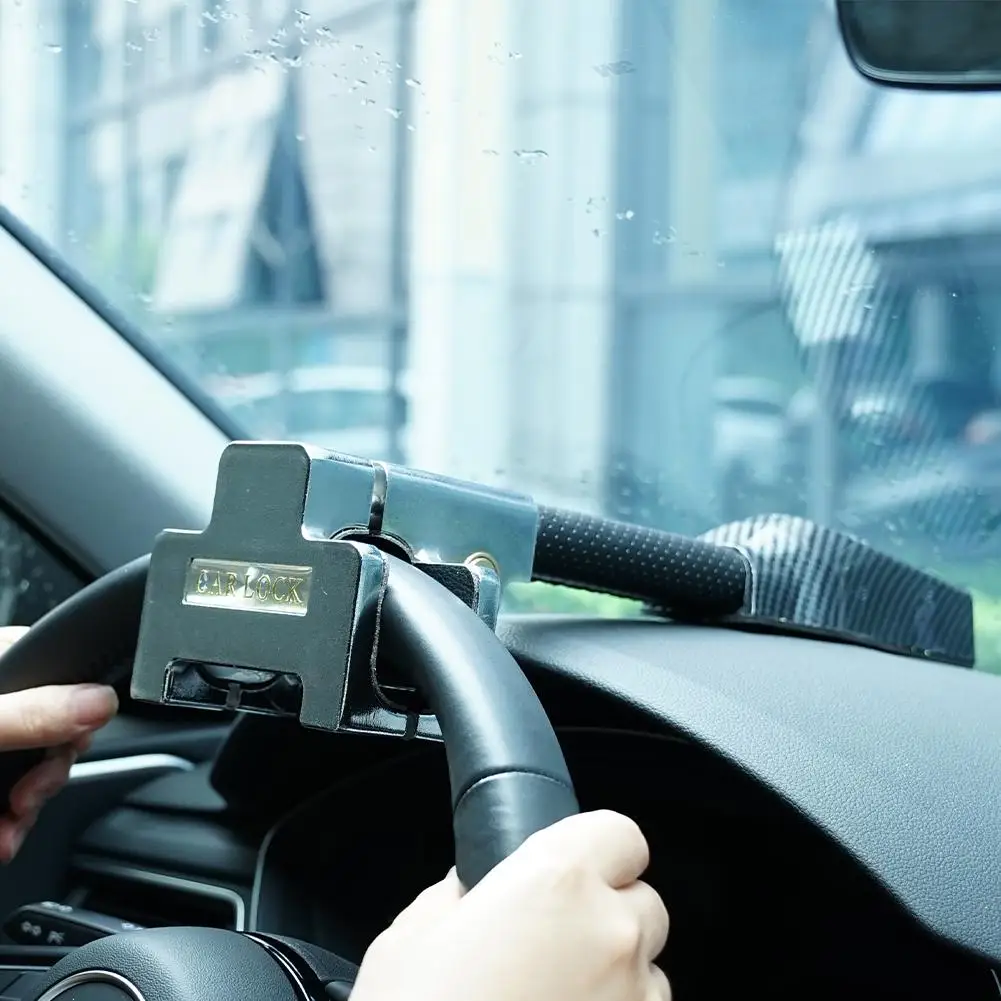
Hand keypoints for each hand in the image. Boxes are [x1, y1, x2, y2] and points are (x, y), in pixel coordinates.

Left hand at [0, 626, 118, 861]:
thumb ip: (34, 713)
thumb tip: (105, 701)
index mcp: (1, 661)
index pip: (61, 667)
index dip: (78, 708)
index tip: (69, 744)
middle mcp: (1, 698)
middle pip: (53, 727)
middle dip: (47, 775)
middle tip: (29, 797)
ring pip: (33, 768)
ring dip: (27, 810)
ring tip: (7, 832)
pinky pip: (9, 793)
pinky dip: (7, 821)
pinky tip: (0, 836)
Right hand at [351, 810, 669, 1000]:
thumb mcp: (409, 941)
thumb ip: (461, 896)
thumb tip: (477, 890)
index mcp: (555, 884)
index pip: (619, 833)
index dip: (594, 850)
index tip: (571, 870)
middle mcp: (610, 938)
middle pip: (642, 905)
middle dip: (604, 920)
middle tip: (548, 951)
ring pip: (647, 975)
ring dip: (612, 982)